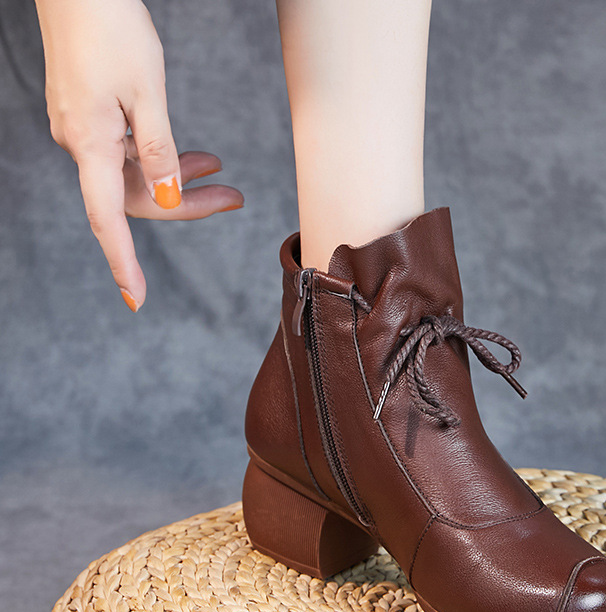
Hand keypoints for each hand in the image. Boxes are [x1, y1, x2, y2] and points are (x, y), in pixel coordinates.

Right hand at [34, 0, 243, 310]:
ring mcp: (83, 131)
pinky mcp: (90, 117)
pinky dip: (162, 157)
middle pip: (136, 199)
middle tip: (236, 199)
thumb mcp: (148, 94)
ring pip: (136, 177)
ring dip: (180, 179)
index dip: (123, 263)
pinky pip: (128, 154)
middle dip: (188, 205)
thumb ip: (159, 151)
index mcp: (90, 144)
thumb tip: (168, 198)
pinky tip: (195, 155)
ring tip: (221, 171)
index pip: (109, 220)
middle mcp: (80, 144)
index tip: (136, 299)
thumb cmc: (112, 28)